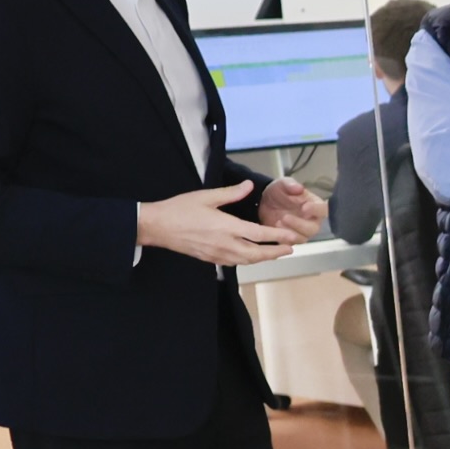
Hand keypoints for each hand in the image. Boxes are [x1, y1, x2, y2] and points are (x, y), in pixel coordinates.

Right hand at [138, 184, 298, 267]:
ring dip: (263, 258)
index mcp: (226, 227)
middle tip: (290, 249)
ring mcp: (217, 254)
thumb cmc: (180, 209)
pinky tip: (252, 255)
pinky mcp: (210, 259)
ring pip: (247, 261)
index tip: (292, 238)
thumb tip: (250, 185)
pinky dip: (247, 260)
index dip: (278, 237)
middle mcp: (224, 244)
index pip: (259, 235)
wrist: (157, 227)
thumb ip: (231, 193)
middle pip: (257, 254)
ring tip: (276, 253)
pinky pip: (234, 263)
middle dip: (275, 252)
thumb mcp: (206, 196)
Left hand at [256, 177, 327, 238]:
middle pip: (314, 228)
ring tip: (278, 222)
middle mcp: (312, 221)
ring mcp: (302, 232)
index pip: (322, 209)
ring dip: (291, 232)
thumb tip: (299, 188)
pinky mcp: (291, 240)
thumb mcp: (282, 184)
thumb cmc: (279, 193)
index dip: (315, 210)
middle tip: (285, 217)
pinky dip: (283, 239)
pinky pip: (291, 244)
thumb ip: (290, 184)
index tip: (304, 208)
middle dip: (300, 224)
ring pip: (303, 238)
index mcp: (314, 205)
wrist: (263, 204)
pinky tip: (274, 230)